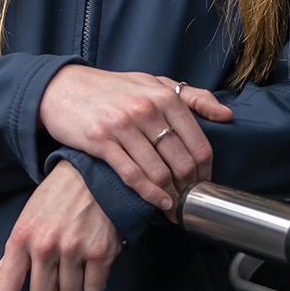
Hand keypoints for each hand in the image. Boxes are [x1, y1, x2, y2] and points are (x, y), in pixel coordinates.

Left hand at [0, 161, 121, 290]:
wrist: (95, 170)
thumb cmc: (57, 196)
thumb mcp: (27, 218)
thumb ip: (11, 253)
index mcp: (20, 239)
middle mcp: (44, 247)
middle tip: (57, 275)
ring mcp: (73, 250)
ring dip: (74, 286)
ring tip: (78, 259)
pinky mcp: (101, 251)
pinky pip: (95, 289)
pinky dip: (95, 280)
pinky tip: (94, 258)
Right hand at [39, 65, 231, 212]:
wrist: (63, 88)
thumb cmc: (111, 88)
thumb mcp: (153, 82)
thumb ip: (192, 97)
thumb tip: (226, 116)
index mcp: (165, 95)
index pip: (199, 143)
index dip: (205, 171)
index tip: (204, 185)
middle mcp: (147, 109)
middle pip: (182, 162)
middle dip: (190, 188)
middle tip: (190, 202)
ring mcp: (123, 125)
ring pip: (159, 172)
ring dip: (171, 196)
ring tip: (174, 207)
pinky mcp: (101, 141)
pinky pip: (132, 175)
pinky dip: (149, 194)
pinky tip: (158, 202)